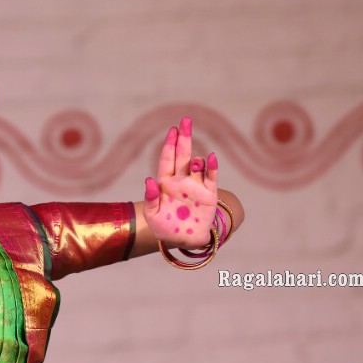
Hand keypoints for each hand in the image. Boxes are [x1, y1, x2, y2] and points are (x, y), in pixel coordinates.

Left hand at [142, 116, 219, 249]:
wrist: (185, 241)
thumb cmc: (165, 228)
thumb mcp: (153, 216)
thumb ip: (151, 199)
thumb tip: (150, 180)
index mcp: (165, 183)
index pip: (167, 160)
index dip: (169, 145)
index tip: (172, 130)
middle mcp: (181, 181)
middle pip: (183, 156)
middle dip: (184, 139)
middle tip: (186, 121)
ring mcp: (196, 186)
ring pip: (197, 167)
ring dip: (196, 161)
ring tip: (196, 161)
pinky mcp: (209, 195)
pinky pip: (211, 178)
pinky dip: (212, 168)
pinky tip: (211, 158)